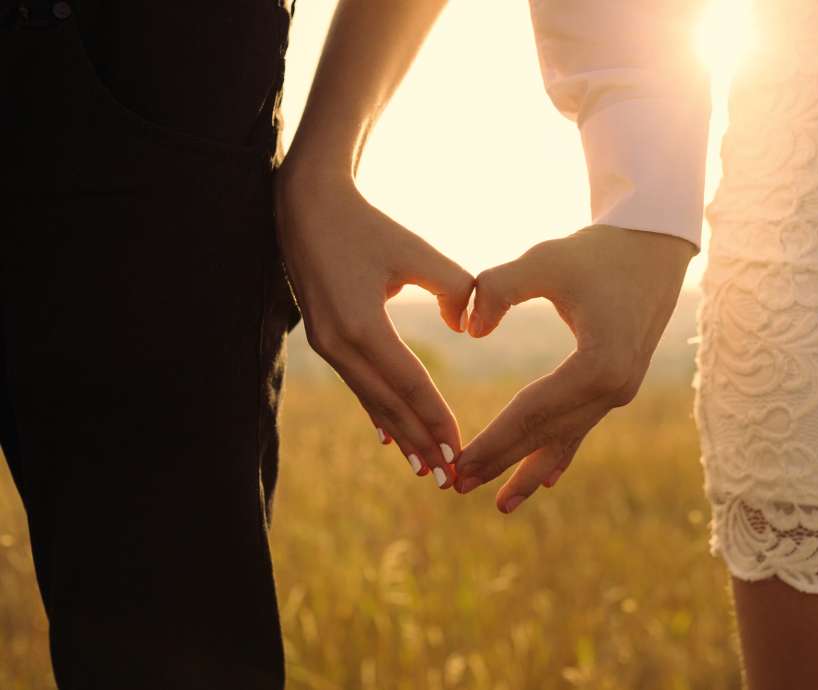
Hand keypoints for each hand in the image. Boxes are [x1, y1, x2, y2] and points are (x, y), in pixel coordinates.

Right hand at [275, 165, 473, 487]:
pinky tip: (388, 436)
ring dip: (399, 434)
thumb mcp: (416, 250)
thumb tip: (466, 328)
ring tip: (424, 467)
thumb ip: (454, 288)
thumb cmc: (368, 226)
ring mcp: (326, 345)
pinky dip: (377, 411)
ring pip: (370, 399)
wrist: (307, 208)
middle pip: (387, 403)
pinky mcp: (324, 340)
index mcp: (362, 324)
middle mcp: (338, 343)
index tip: (460, 449)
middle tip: (449, 477)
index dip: (436, 417)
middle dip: (419, 441)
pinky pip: (356, 384)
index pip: (409, 383)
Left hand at [454, 225, 694, 510]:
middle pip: (546, 434)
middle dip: (502, 462)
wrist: (654, 247)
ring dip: (528, 469)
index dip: (493, 440)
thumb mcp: (544, 260)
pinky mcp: (615, 386)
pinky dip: (559, 454)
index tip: (457, 463)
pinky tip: (546, 480)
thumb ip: (497, 288)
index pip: (533, 412)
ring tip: (500, 504)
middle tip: (458, 486)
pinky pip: (580, 427)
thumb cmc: (597, 251)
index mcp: (600, 364)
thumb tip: (470, 331)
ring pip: (564, 439)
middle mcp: (615, 388)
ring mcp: (619, 391)